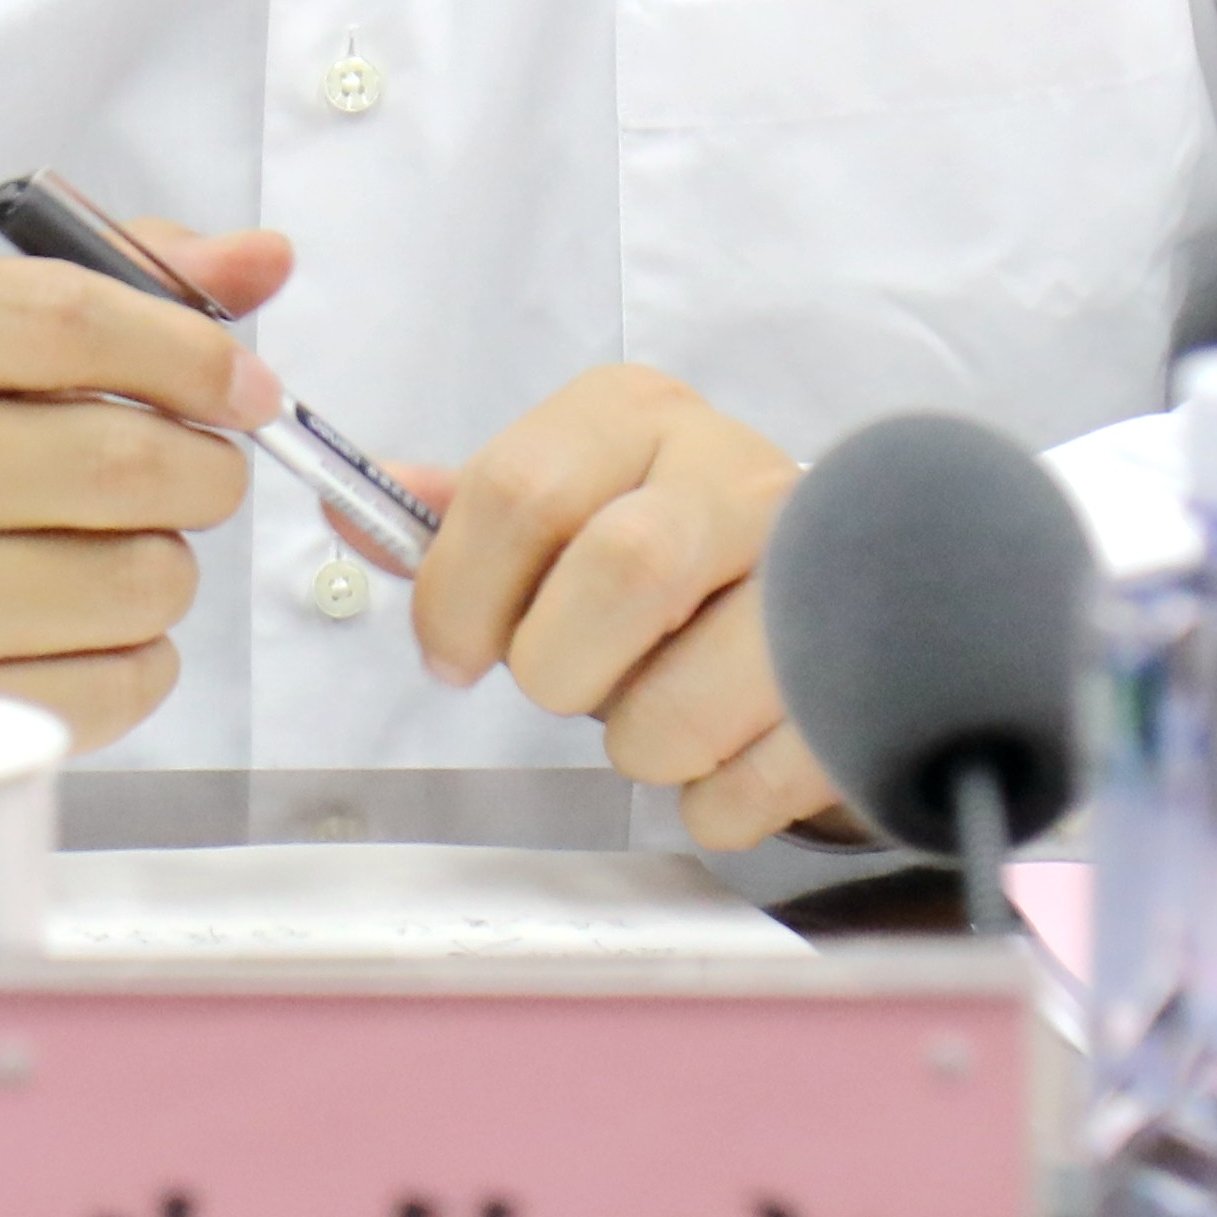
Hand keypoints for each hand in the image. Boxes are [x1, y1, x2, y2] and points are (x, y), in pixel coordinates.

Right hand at [0, 220, 289, 749]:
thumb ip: (132, 283)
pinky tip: (83, 627)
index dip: (191, 354)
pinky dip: (137, 656)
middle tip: (194, 475)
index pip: (67, 318)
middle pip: (120, 459)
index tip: (246, 387)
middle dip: (204, 471)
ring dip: (168, 567)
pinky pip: (117, 685)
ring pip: (137, 581)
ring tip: (114, 551)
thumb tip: (265, 258)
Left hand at [401, 366, 839, 850]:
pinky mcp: (868, 684)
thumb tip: (347, 512)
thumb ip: (470, 515)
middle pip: (620, 570)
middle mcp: (738, 472)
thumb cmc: (674, 555)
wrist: (863, 588)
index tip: (456, 652)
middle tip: (564, 682)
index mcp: (638, 415)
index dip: (460, 594)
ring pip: (682, 705)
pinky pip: (749, 786)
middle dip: (559, 665)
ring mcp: (822, 575)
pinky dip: (711, 801)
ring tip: (663, 711)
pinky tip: (729, 754)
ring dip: (641, 743)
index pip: (517, 488)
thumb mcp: (572, 505)